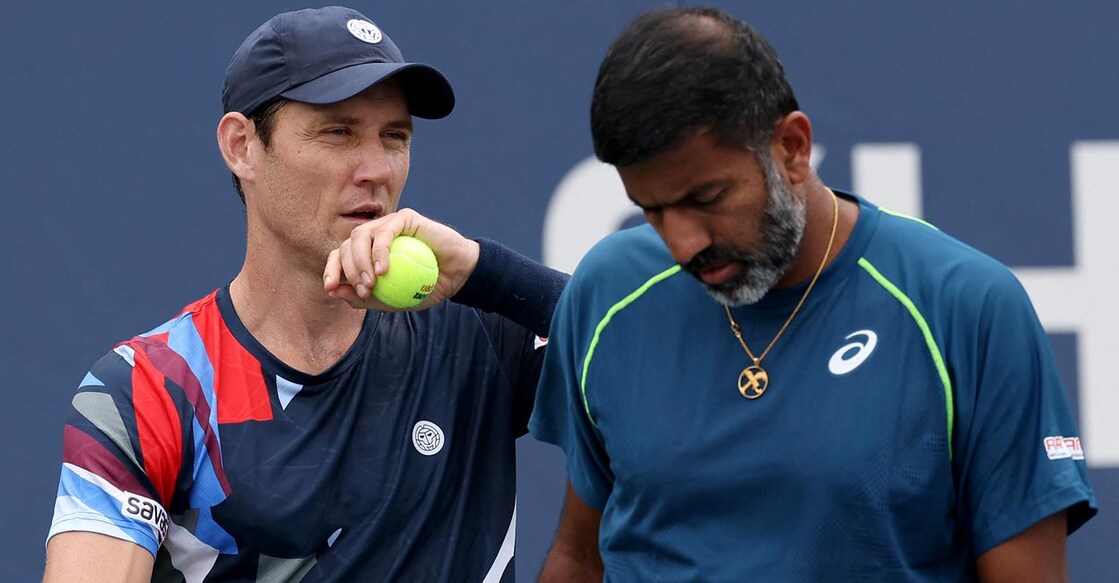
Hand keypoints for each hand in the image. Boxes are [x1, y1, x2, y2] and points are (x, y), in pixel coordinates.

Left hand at [323, 208, 479, 310]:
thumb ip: (364, 298)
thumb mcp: (391, 301)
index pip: (340, 255)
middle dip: (349, 269)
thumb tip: (334, 291)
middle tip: (363, 291)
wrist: (458, 276)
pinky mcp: (406, 218)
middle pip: (346, 244)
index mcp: (367, 252)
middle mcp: (375, 235)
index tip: (331, 288)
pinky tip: (384, 269)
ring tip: (372, 282)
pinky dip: (381, 250)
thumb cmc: (426, 288)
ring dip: (361, 260)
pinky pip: (386, 231)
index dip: (331, 269)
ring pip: (361, 235)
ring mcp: (389, 224)